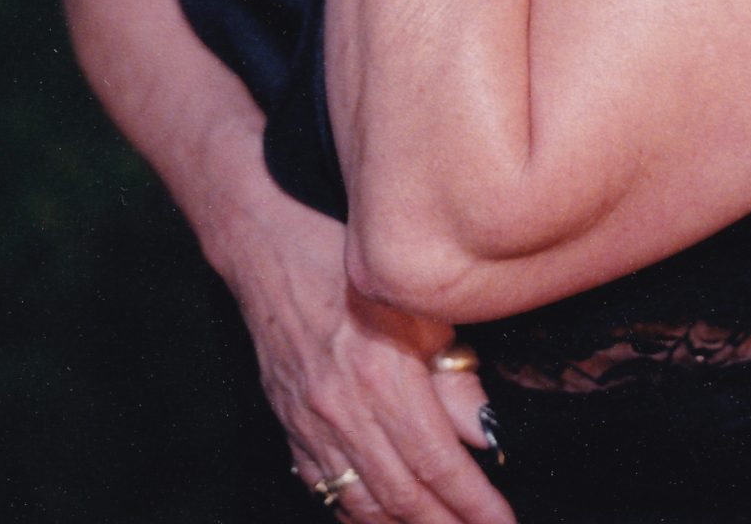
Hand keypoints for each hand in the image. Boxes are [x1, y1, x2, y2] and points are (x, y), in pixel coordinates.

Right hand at [220, 185, 514, 523]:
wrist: (264, 254)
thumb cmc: (344, 265)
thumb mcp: (416, 304)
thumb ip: (453, 375)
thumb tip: (486, 435)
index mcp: (381, 375)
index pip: (437, 461)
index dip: (473, 503)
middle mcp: (343, 410)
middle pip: (402, 496)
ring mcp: (311, 426)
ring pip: (362, 505)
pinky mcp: (290, 430)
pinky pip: (326, 490)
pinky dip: (358, 514)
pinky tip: (382, 519)